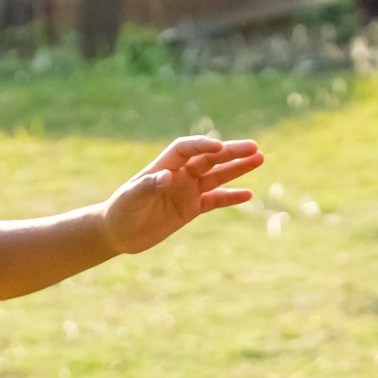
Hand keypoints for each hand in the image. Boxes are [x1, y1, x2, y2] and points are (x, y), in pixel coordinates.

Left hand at [100, 135, 263, 254]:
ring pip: (217, 176)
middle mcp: (179, 175)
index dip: (202, 146)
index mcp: (163, 166)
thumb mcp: (131, 199)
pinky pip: (216, 200)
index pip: (186, 149)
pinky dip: (231, 197)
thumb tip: (167, 176)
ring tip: (259, 158)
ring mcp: (187, 191)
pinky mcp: (191, 208)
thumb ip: (148, 186)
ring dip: (237, 168)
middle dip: (230, 152)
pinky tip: (248, 194)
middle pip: (209, 158)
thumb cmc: (121, 211)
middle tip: (254, 147)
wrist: (119, 232)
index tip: (218, 147)